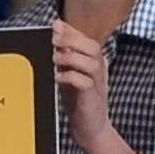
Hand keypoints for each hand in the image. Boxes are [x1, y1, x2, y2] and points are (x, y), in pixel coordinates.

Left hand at [51, 23, 117, 153]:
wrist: (89, 128)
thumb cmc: (78, 99)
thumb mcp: (68, 72)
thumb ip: (64, 54)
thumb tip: (55, 31)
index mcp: (95, 60)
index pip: (86, 38)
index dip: (71, 30)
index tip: (55, 25)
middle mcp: (100, 69)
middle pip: (92, 46)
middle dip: (72, 40)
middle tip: (54, 40)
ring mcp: (98, 83)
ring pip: (91, 62)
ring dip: (71, 57)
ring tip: (55, 59)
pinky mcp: (93, 97)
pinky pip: (85, 82)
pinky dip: (70, 77)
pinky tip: (58, 78)